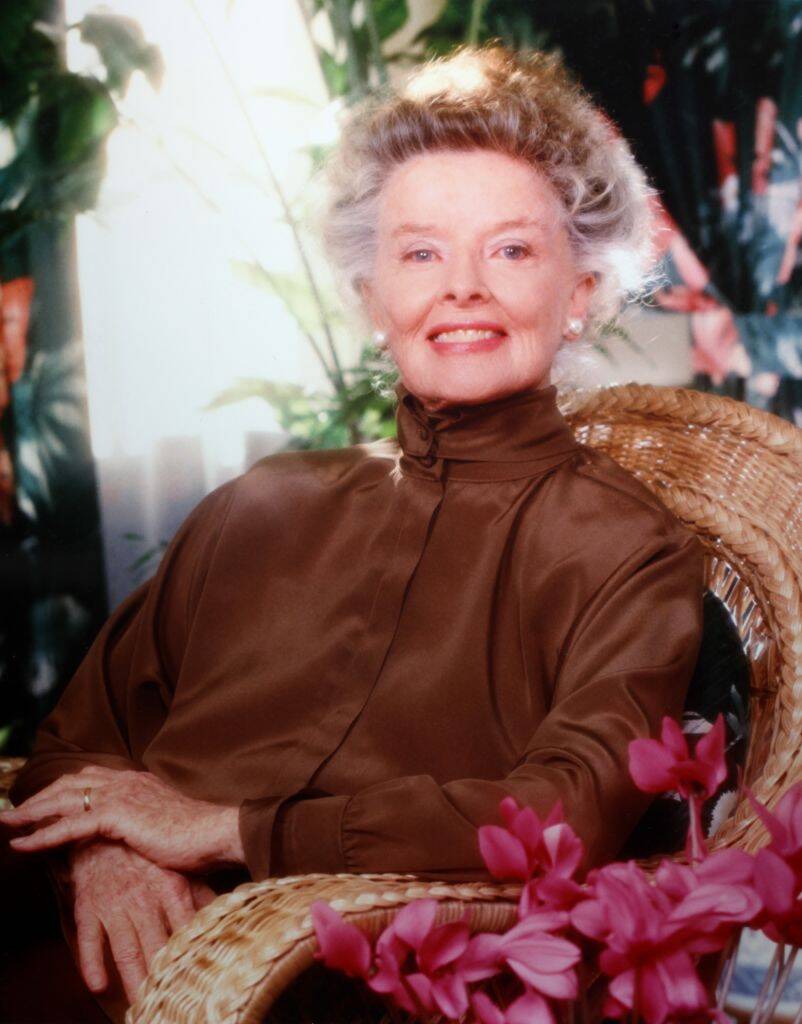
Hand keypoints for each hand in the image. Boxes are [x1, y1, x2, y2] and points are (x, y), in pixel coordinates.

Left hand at [0, 765, 244, 872]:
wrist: (215, 833)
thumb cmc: (197, 835)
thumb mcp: (164, 822)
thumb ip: (143, 820)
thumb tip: (133, 832)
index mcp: (136, 780)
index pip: (89, 777)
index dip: (61, 787)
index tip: (40, 798)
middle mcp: (124, 781)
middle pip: (68, 784)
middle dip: (37, 797)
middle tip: (11, 810)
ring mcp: (119, 796)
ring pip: (62, 801)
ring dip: (29, 813)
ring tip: (6, 824)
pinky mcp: (116, 816)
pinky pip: (68, 826)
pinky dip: (40, 835)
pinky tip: (20, 845)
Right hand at [67, 839, 215, 1004]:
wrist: (106, 831)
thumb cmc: (148, 856)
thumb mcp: (178, 870)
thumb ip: (202, 895)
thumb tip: (231, 914)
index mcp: (171, 888)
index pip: (187, 926)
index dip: (193, 953)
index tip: (203, 978)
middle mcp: (144, 899)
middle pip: (156, 946)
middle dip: (163, 977)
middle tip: (170, 1003)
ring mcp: (116, 904)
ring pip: (125, 949)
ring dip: (132, 978)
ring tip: (141, 1004)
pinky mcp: (89, 907)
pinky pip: (89, 938)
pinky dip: (91, 962)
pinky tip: (99, 984)